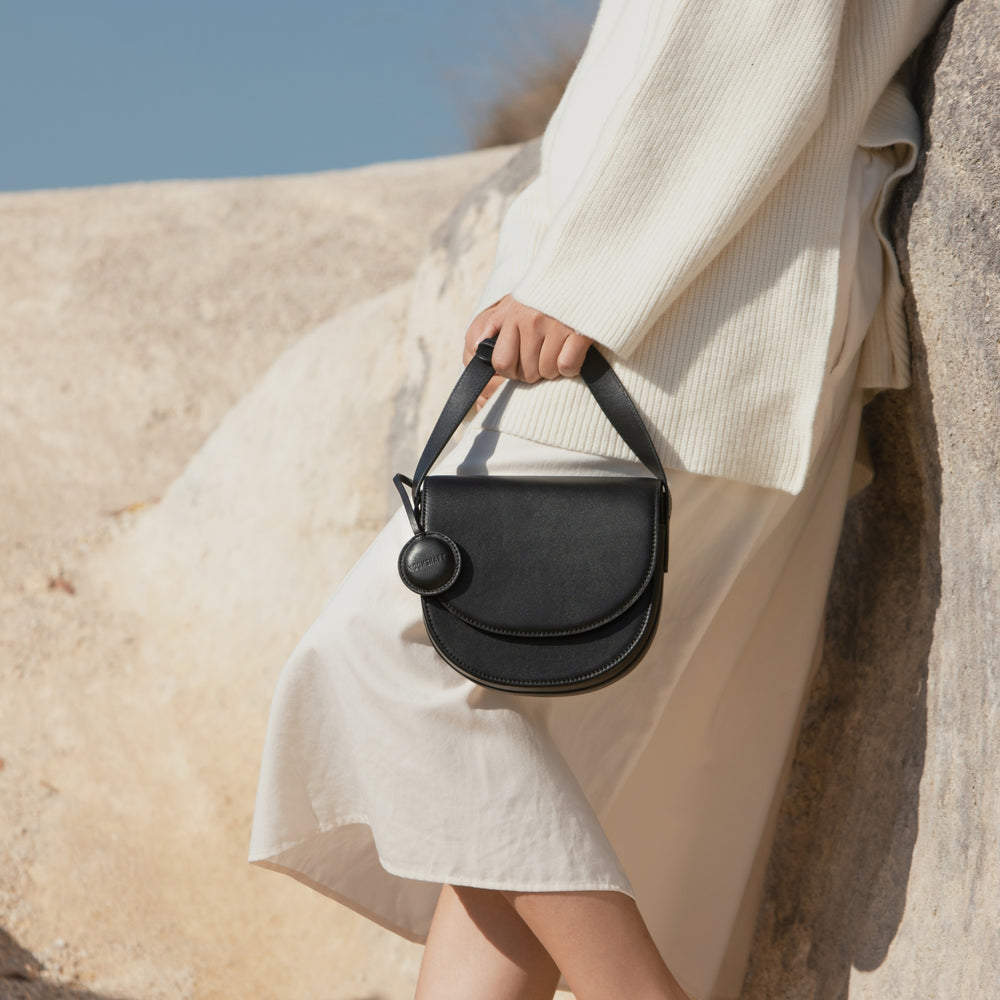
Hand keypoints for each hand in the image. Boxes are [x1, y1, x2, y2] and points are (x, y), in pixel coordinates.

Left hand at [463, 295, 593, 408]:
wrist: (584, 268)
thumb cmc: (545, 293)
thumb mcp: (515, 301)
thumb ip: (494, 323)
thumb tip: (478, 345)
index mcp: (514, 315)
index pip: (501, 362)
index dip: (510, 371)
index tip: (519, 365)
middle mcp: (532, 320)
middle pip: (526, 372)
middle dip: (533, 372)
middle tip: (542, 357)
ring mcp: (557, 326)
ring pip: (547, 372)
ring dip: (553, 369)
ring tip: (558, 350)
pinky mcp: (580, 333)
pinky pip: (568, 367)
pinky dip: (571, 366)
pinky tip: (572, 351)